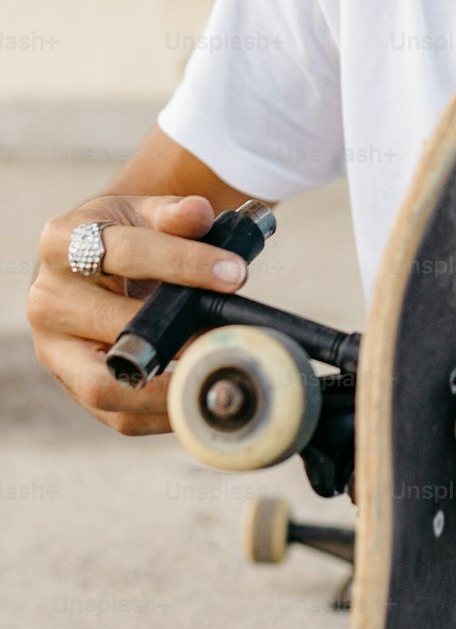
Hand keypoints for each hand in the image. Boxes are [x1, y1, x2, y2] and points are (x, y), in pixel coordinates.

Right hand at [26, 194, 250, 434]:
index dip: (184, 262)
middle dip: (181, 332)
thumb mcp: (144, 212)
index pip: (124, 253)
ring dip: (168, 386)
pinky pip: (118, 415)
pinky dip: (163, 413)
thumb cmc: (123, 237)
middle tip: (234, 332)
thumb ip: (174, 213)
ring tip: (218, 368)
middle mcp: (48, 299)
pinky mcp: (72, 386)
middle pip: (115, 324)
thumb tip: (200, 213)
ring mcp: (55, 350)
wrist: (88, 269)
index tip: (235, 273)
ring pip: (105, 384)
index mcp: (62, 242)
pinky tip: (200, 394)